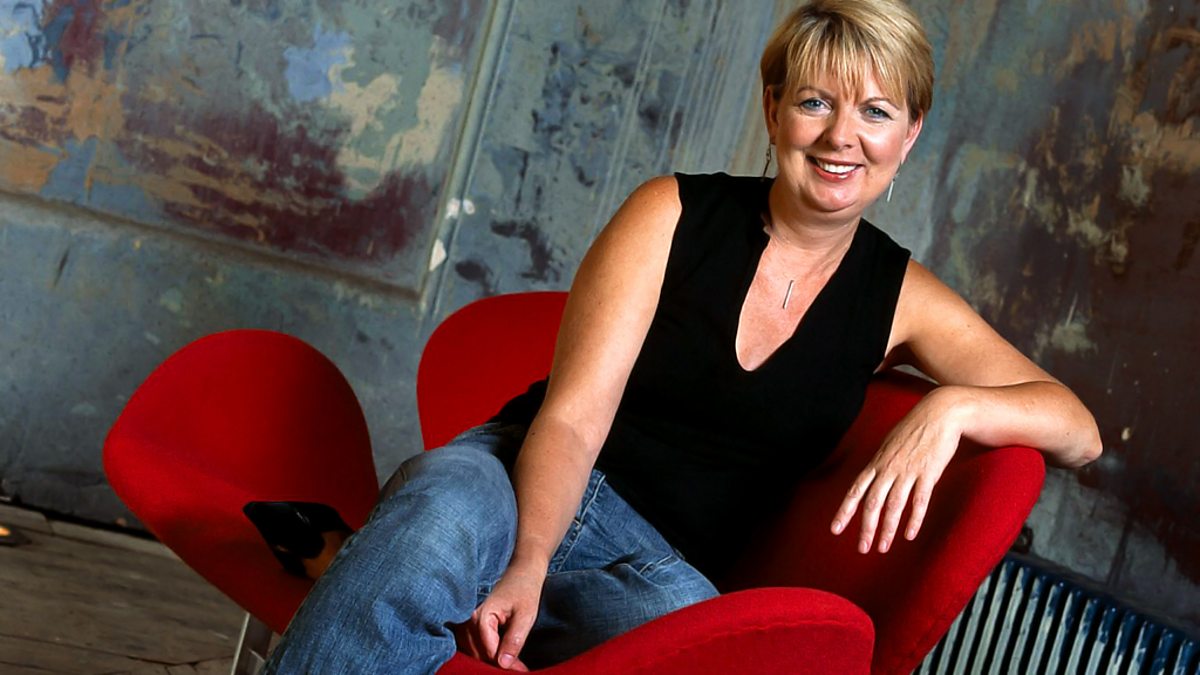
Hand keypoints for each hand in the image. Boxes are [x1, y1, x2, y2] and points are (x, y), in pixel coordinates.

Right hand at [465, 559, 545, 669]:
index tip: (522, 670)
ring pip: (471, 651)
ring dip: (488, 660)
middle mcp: (468, 619)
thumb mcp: (526, 615)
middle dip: (495, 664)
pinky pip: (471, 644)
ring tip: (511, 663)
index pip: (488, 651)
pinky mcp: (470, 622)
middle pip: (477, 654)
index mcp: (480, 616)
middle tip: (518, 669)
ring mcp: (467, 621)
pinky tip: (498, 655)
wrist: (523, 571)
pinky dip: (483, 653)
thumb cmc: (525, 589)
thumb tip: (504, 664)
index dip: (505, 664)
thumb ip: (514, 640)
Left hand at [830, 387, 965, 552]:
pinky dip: (913, 519)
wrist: (939, 413)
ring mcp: (908, 471)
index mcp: (877, 462)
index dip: (845, 511)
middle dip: (865, 528)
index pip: (856, 490)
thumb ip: (880, 463)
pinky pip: (919, 501)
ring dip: (887, 529)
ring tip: (882, 547)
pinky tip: (909, 535)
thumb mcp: (889, 444)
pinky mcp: (928, 473)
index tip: (835, 529)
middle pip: (872, 503)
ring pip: (893, 505)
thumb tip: (871, 478)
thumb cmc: (914, 429)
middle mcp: (888, 468)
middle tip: (861, 548)